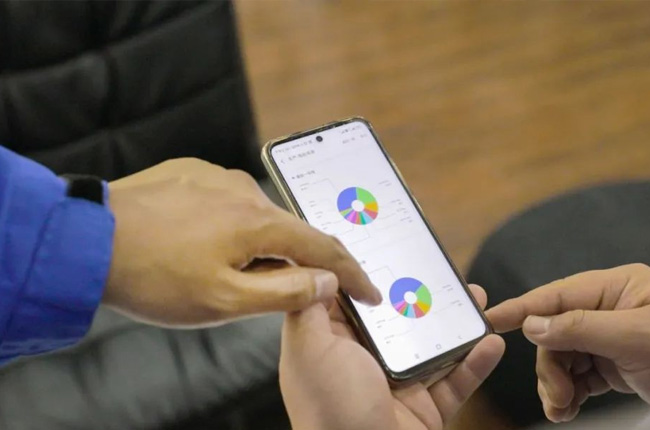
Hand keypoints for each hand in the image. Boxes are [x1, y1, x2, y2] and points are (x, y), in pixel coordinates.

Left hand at [104, 158, 380, 326]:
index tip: (368, 291)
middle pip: (288, 231)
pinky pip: (225, 202)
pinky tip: (199, 244)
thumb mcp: (224, 301)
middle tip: (268, 294)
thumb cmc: (154, 276)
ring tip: (217, 272)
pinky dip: (227, 225)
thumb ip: (284, 292)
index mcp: (259, 221)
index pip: (324, 248)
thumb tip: (326, 282)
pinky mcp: (190, 172)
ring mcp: (215, 176)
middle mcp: (244, 189)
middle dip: (290, 263)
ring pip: (255, 216)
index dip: (351, 274)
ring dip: (254, 245)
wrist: (86, 240)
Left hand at [280, 285, 504, 429]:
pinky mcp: (425, 408)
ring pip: (433, 345)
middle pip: (400, 318)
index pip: (350, 298)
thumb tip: (319, 271)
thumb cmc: (329, 409)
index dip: (368, 272)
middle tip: (444, 269)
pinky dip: (476, 363)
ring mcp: (397, 385)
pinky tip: (492, 342)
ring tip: (478, 298)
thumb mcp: (309, 349)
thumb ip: (310, 308)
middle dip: (424, 294)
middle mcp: (364, 361)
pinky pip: (456, 381)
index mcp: (332, 344)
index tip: (391, 245)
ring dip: (458, 323)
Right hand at [486, 263, 649, 422]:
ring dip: (555, 384)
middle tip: (556, 393)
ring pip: (562, 358)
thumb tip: (533, 325)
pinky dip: (569, 394)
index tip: (488, 319)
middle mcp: (608, 311)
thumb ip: (580, 327)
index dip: (519, 308)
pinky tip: (567, 408)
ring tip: (561, 407)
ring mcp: (611, 339)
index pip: (555, 296)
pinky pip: (579, 377)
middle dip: (549, 366)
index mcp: (615, 289)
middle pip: (554, 333)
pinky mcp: (616, 365)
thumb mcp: (635, 336)